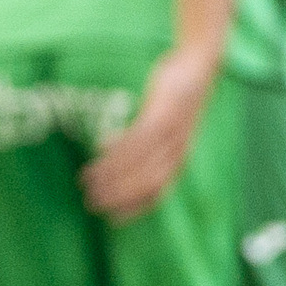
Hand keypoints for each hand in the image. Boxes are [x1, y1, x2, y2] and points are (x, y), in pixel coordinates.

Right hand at [80, 45, 220, 222]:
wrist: (198, 65)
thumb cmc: (178, 96)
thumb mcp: (167, 123)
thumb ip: (148, 141)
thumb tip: (112, 149)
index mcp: (179, 157)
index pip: (157, 192)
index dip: (134, 208)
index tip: (112, 220)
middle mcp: (177, 150)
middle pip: (147, 182)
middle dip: (119, 196)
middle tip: (92, 204)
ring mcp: (170, 132)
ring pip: (140, 162)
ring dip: (112, 174)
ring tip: (87, 180)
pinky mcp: (163, 113)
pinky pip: (138, 136)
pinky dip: (119, 146)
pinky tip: (100, 147)